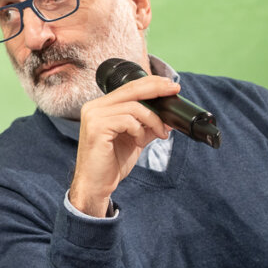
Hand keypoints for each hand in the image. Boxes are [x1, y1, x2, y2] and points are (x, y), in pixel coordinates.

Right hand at [67, 75, 180, 216]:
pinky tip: (139, 141)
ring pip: (134, 107)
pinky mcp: (97, 128)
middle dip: (157, 89)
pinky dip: (139, 130)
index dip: (151, 83)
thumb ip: (147, 124)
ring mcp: (93, 116)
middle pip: (131, 89)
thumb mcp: (134, 139)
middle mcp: (94, 107)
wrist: (96, 184)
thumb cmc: (111, 163)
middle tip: (174, 91)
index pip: (129, 87)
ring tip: (159, 134)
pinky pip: (128, 120)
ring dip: (153, 120)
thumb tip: (168, 116)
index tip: (171, 86)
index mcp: (100, 107)